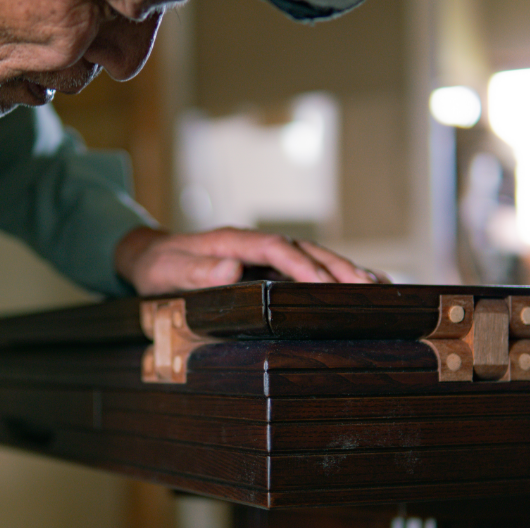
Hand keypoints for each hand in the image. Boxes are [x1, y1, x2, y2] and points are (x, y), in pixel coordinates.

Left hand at [114, 226, 390, 295]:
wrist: (152, 256)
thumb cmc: (159, 266)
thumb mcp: (166, 270)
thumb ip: (195, 270)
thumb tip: (229, 268)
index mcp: (233, 240)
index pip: (275, 248)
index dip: (300, 266)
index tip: (321, 286)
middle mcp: (254, 243)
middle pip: (304, 249)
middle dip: (336, 267)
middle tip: (366, 289)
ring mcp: (263, 253)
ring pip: (312, 256)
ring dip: (343, 269)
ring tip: (377, 287)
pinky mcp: (267, 266)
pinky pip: (305, 266)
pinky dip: (333, 274)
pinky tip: (359, 284)